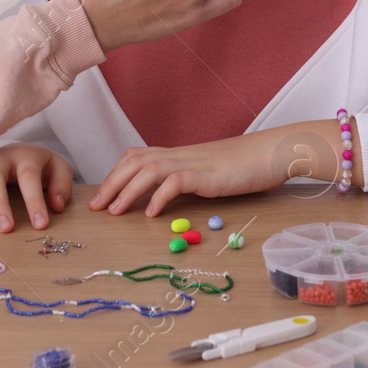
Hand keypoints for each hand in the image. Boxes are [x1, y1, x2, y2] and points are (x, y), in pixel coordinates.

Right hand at [0, 144, 74, 231]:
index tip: (40, 225)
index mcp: (26, 156)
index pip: (29, 177)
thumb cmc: (41, 167)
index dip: (34, 201)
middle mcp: (1, 157)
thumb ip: (61, 186)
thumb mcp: (59, 170)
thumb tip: (55, 206)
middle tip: (6, 228)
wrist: (22, 151)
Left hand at [88, 120, 351, 216]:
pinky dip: (158, 197)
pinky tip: (150, 213)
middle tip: (97, 207)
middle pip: (133, 161)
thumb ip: (186, 181)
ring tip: (114, 211)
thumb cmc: (243, 165)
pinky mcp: (205, 174)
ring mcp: (191, 163)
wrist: (270, 153)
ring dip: (127, 190)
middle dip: (111, 183)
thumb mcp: (206, 173)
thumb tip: (166, 198)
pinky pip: (174, 182)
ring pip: (147, 170)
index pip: (136, 157)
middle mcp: (179, 155)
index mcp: (177, 154)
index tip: (102, 196)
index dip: (116, 175)